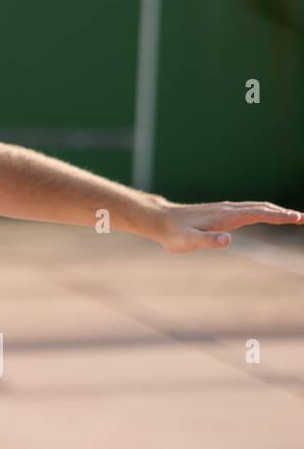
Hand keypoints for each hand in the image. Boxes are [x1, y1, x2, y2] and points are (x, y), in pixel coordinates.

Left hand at [152, 200, 303, 252]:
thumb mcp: (189, 241)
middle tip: (303, 218)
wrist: (159, 220)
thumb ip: (208, 241)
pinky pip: (246, 209)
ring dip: (274, 210)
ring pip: (254, 207)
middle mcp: (227, 209)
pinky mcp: (218, 212)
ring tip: (291, 216)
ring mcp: (223, 209)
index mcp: (225, 216)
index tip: (297, 218)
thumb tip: (227, 240)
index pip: (258, 214)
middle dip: (283, 212)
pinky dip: (261, 211)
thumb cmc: (173, 233)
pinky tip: (263, 214)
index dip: (279, 216)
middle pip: (261, 207)